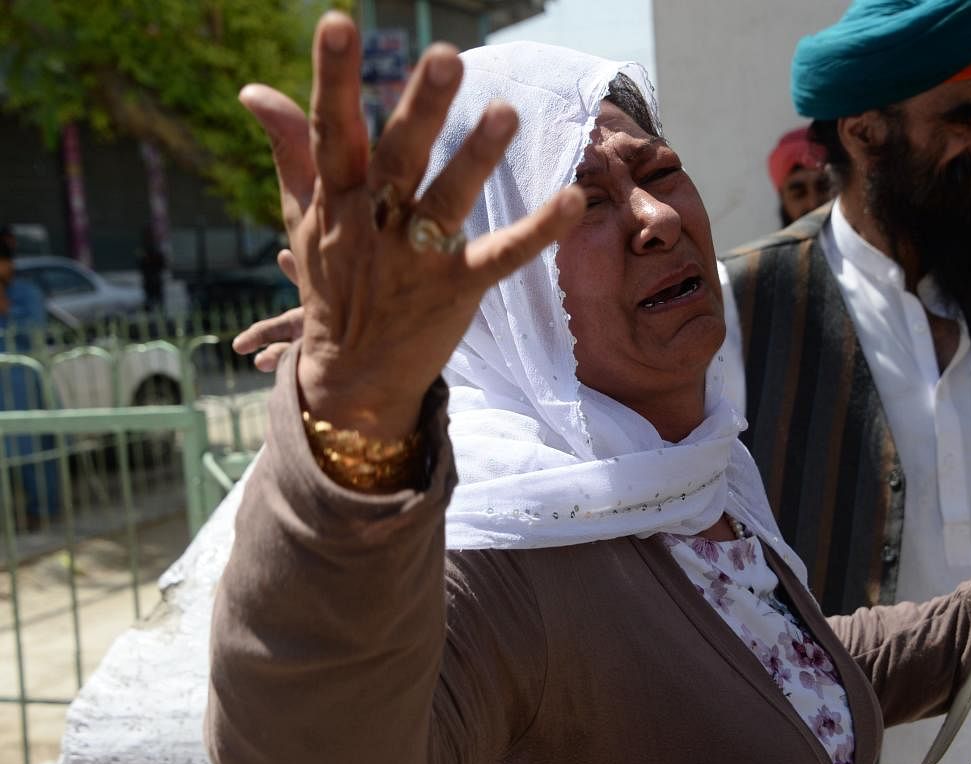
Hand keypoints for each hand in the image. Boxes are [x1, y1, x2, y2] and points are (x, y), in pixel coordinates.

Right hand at [240, 12, 583, 437]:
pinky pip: (500, 258)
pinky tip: (570, 200)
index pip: (331, 131)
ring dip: (475, 159)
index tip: (337, 23)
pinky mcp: (457, 290)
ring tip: (506, 112)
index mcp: (335, 200)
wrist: (350, 376)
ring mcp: (416, 260)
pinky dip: (536, 233)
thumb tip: (255, 90)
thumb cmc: (331, 285)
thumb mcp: (304, 219)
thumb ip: (292, 152)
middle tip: (445, 57)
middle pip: (398, 160)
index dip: (331, 78)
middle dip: (420, 109)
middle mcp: (373, 226)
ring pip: (447, 203)